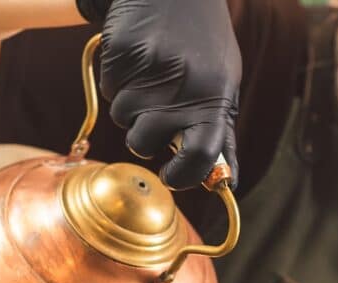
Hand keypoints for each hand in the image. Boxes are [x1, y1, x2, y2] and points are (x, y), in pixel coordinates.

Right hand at [76, 0, 241, 189]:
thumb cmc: (202, 43)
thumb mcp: (223, 84)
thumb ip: (221, 134)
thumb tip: (227, 183)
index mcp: (214, 97)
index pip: (201, 156)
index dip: (183, 176)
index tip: (172, 176)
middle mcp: (183, 87)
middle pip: (145, 143)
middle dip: (146, 134)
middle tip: (157, 108)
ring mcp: (149, 72)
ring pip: (123, 118)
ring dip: (131, 105)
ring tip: (151, 74)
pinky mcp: (121, 57)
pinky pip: (110, 91)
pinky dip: (120, 82)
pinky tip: (138, 58)